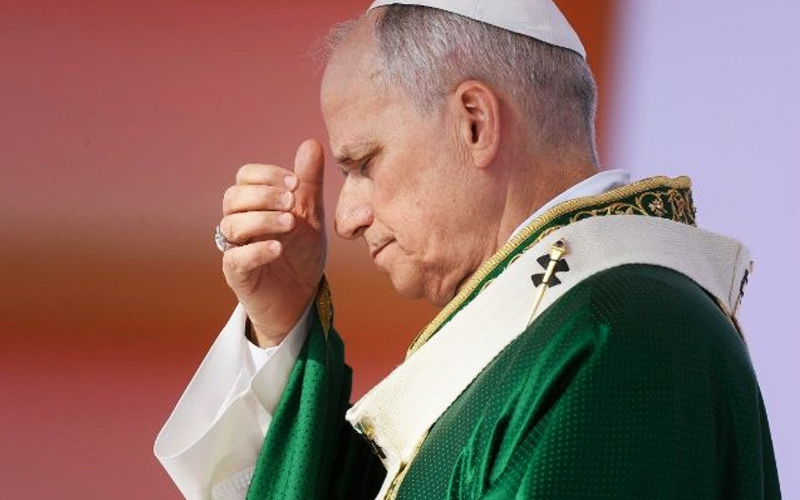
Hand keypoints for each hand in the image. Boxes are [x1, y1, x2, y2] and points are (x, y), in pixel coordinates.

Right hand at [219, 139, 326, 346]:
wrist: (302, 297)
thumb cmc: (301, 253)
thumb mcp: (311, 214)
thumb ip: (309, 182)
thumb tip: (311, 143)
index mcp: (254, 205)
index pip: (245, 177)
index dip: (266, 175)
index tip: (296, 183)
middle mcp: (240, 224)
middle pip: (233, 198)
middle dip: (262, 195)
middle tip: (291, 202)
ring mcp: (236, 250)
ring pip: (231, 226)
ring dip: (261, 220)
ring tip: (290, 224)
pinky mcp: (239, 276)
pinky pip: (235, 259)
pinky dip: (256, 250)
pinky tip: (278, 248)